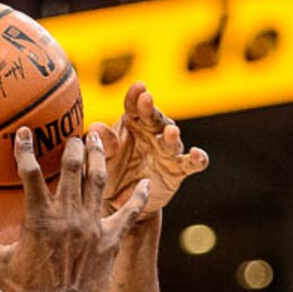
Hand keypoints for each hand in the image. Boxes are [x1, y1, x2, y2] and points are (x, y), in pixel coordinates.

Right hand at [0, 128, 148, 291]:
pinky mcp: (111, 239)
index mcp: (39, 218)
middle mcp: (68, 215)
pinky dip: (139, 197)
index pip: (30, 173)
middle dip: (72, 146)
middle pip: (72, 167)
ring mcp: (93, 226)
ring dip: (99, 157)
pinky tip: (147, 183)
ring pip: (99, 180)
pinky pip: (130, 212)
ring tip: (98, 140)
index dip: (25, 149)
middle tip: (72, 134)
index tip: (24, 132)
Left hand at [92, 82, 207, 216]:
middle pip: (154, 118)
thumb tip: (94, 128)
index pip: (134, 106)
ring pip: (172, 139)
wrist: (120, 203)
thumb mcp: (103, 160)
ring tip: (170, 132)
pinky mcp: (177, 171)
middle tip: (146, 99)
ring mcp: (166, 151)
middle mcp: (152, 133)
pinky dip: (197, 159)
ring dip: (172, 135)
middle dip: (151, 109)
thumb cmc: (110, 173)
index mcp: (132, 124)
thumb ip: (103, 145)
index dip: (135, 97)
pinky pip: (190, 164)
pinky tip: (197, 155)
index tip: (137, 88)